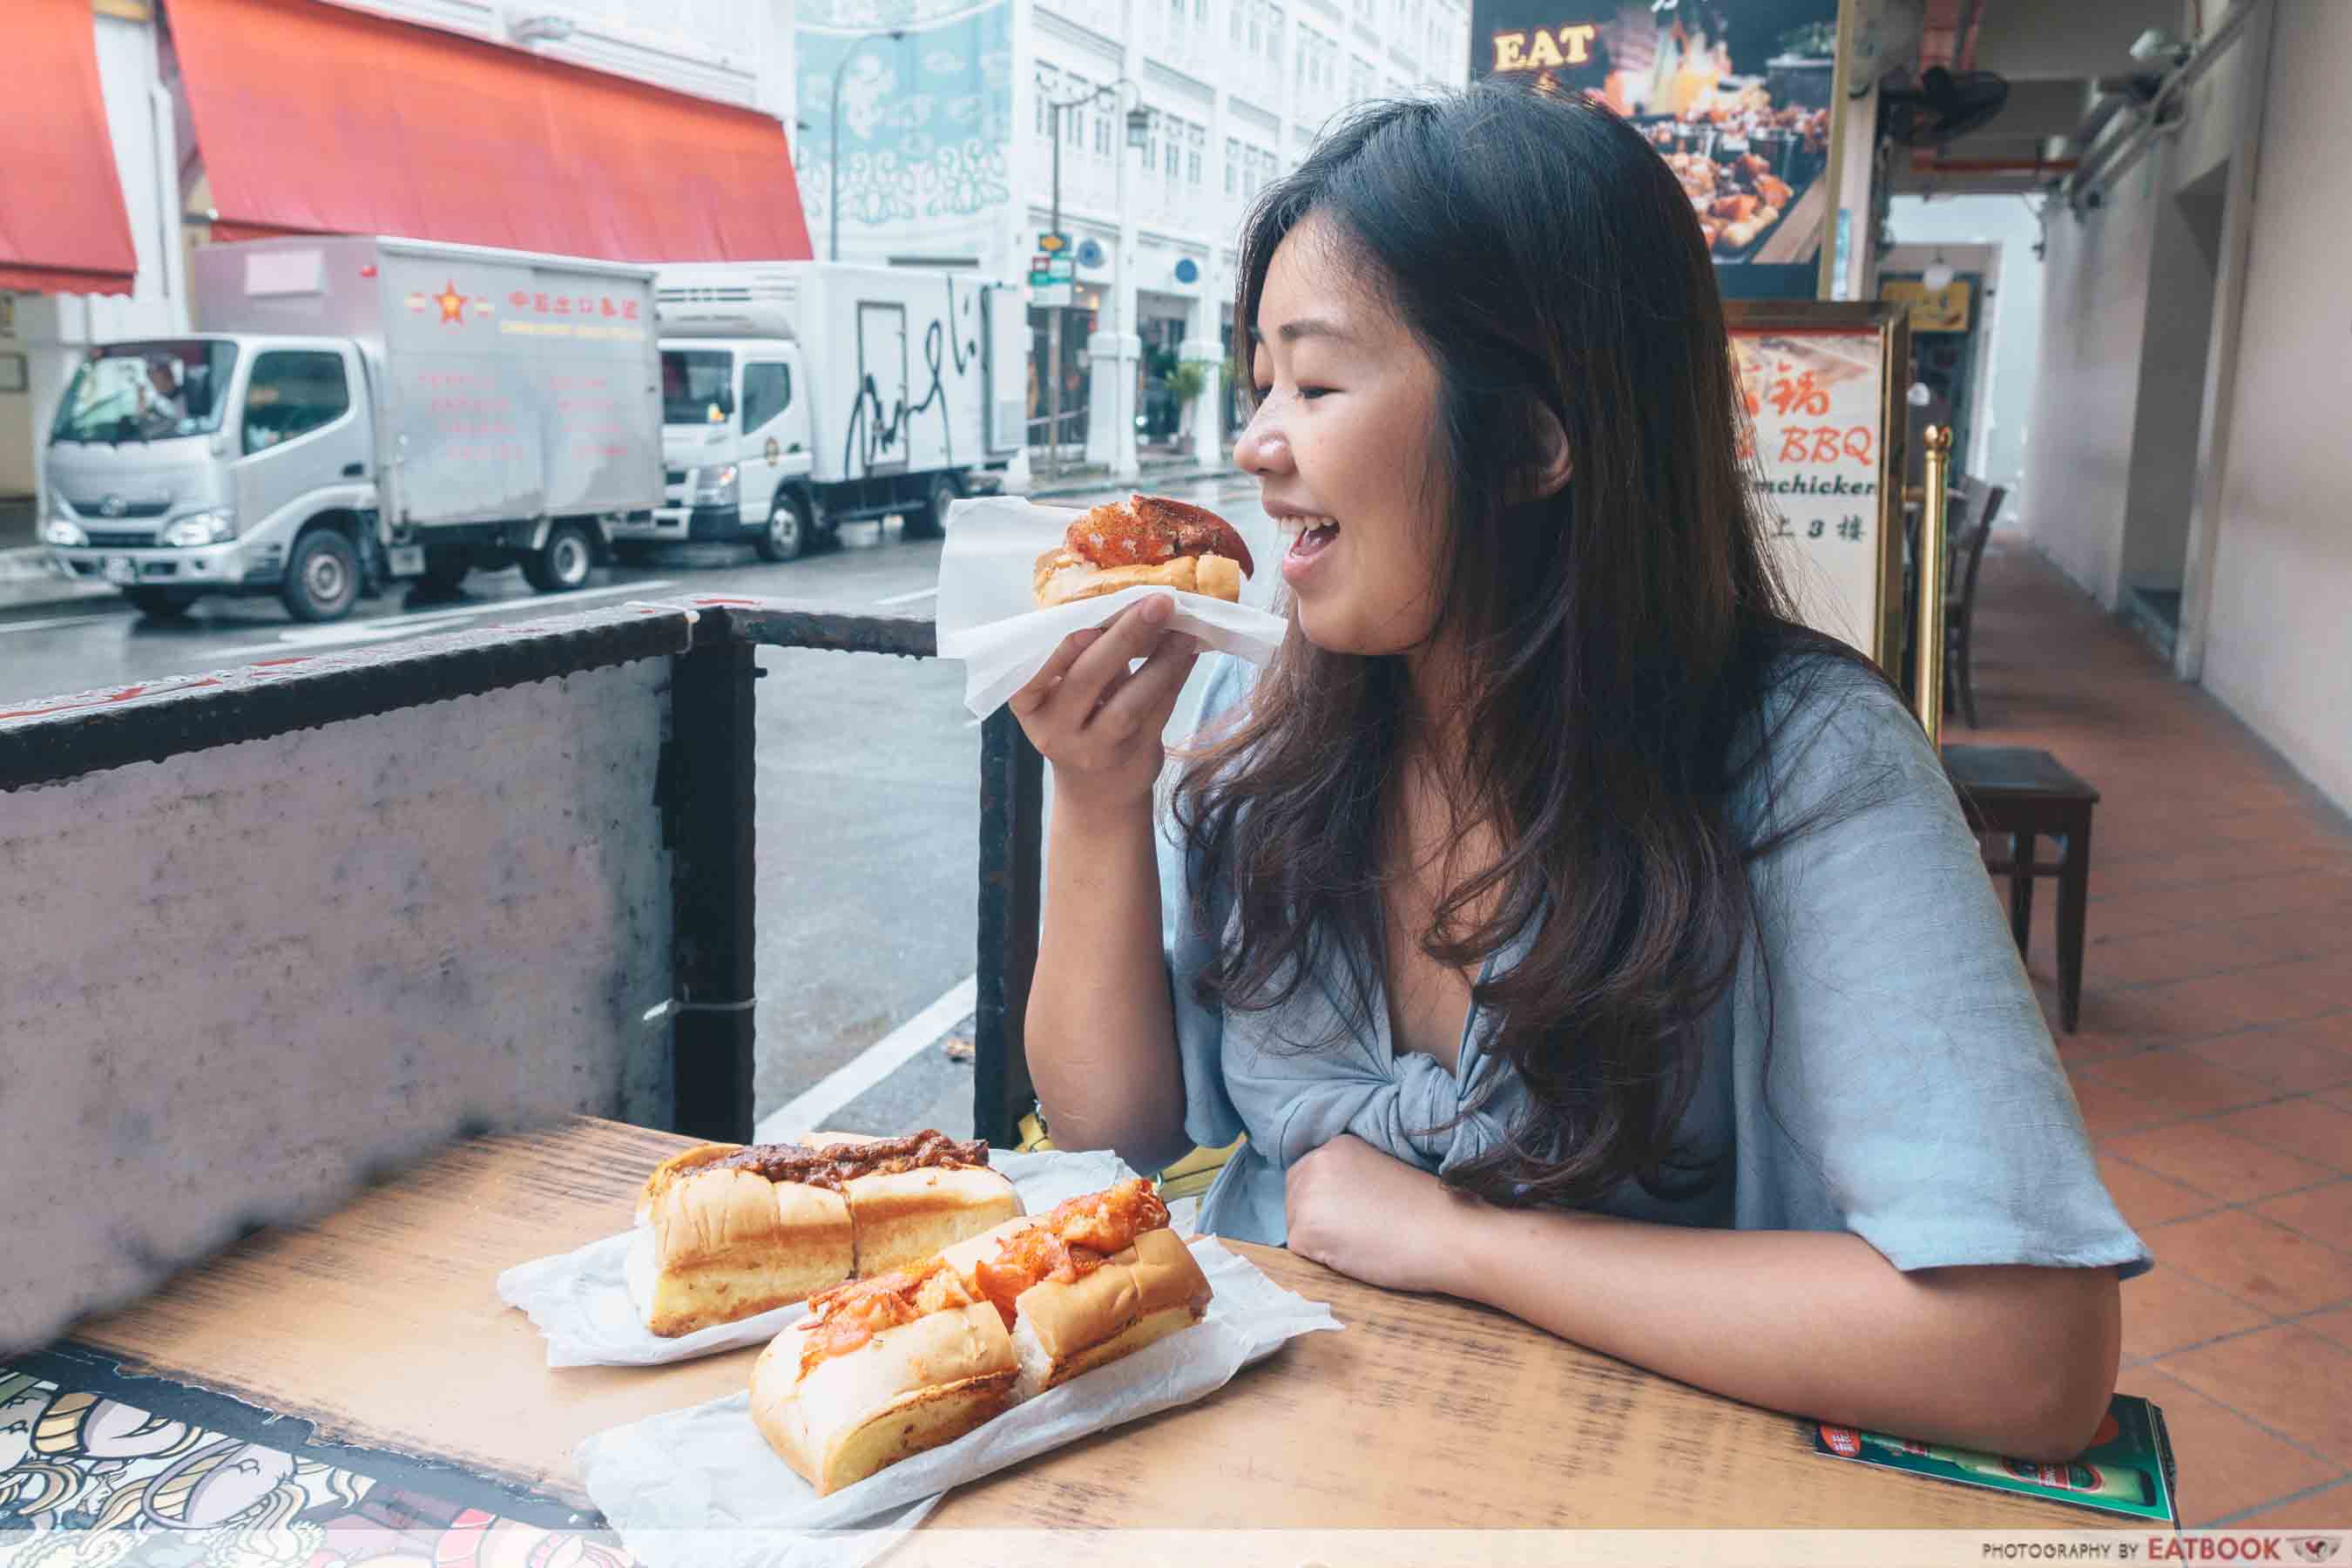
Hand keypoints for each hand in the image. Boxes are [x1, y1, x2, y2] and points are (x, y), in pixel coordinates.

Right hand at [1005, 596, 1199, 815]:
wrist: (1098, 789)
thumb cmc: (1080, 720)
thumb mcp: (1068, 690)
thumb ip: (1089, 654)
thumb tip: (1131, 601)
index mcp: (1028, 703)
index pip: (1035, 675)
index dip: (1062, 652)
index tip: (1089, 626)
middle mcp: (1054, 729)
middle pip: (1087, 680)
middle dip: (1124, 637)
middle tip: (1157, 604)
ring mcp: (1093, 748)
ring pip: (1129, 703)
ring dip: (1161, 662)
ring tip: (1184, 630)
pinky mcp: (1132, 757)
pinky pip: (1157, 713)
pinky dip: (1176, 679)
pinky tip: (1189, 653)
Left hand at [1284, 1134, 1475, 1296]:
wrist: (1448, 1234)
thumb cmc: (1428, 1209)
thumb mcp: (1381, 1173)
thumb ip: (1351, 1178)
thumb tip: (1333, 1201)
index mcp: (1337, 1145)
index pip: (1310, 1175)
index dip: (1329, 1201)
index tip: (1355, 1215)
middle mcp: (1315, 1163)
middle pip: (1296, 1198)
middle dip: (1318, 1217)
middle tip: (1357, 1233)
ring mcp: (1306, 1196)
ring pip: (1297, 1224)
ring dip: (1320, 1239)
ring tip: (1361, 1243)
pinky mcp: (1305, 1231)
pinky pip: (1301, 1251)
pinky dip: (1321, 1260)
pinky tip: (1354, 1255)